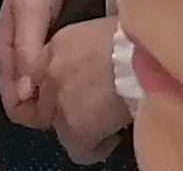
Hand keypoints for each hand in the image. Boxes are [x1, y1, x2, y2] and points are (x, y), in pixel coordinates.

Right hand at [0, 0, 88, 128]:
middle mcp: (25, 51)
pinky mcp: (70, 35)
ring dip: (68, 94)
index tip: (59, 120)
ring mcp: (49, 43)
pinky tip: (99, 80)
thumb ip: (25, 51)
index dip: (33, 115)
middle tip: (82, 114)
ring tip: (94, 102)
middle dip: (53, 110)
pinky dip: (81, 76)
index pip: (13, 101)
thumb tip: (23, 97)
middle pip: (34, 98)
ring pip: (54, 84)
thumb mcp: (30, 8)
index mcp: (7, 47)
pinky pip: (71, 67)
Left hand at [42, 15, 132, 157]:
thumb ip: (87, 47)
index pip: (34, 75)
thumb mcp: (103, 31)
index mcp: (58, 45)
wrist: (148, 57)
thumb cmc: (138, 39)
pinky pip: (80, 152)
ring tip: (106, 122)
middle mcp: (51, 72)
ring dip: (81, 128)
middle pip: (42, 105)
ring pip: (59, 129)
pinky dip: (97, 148)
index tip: (66, 96)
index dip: (51, 89)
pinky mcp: (75, 128)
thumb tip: (95, 63)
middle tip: (89, 111)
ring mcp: (60, 101)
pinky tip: (115, 135)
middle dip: (64, 111)